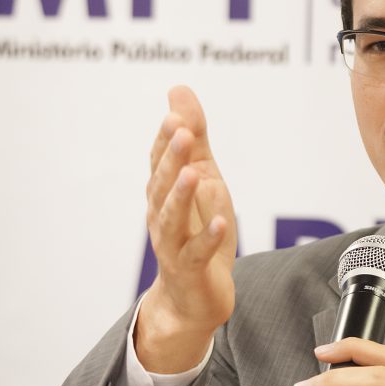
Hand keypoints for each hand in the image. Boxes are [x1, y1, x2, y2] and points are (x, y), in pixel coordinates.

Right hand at [135, 86, 236, 372]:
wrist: (193, 296)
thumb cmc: (198, 229)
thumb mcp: (203, 178)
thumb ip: (193, 138)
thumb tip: (178, 89)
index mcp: (164, 192)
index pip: (162, 161)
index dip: (167, 139)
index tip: (176, 114)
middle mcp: (162, 216)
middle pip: (162, 184)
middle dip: (172, 158)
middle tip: (182, 131)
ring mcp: (174, 245)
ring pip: (172, 218)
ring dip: (181, 195)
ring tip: (194, 174)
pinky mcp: (192, 270)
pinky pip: (197, 253)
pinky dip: (208, 238)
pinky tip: (222, 223)